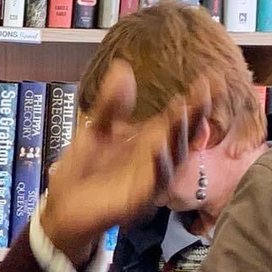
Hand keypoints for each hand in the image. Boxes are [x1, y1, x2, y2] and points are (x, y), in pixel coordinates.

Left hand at [40, 64, 209, 266]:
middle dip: (196, 114)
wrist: (62, 204)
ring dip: (180, 136)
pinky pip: (155, 181)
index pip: (178, 118)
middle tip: (205, 92)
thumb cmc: (81, 169)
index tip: (208, 80)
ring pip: (174, 156)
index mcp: (147, 140)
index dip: (194, 101)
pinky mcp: (140, 198)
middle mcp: (155, 158)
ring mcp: (150, 178)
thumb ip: (111, 103)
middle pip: (183, 134)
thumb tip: (122, 67)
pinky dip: (159, 165)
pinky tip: (158, 147)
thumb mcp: (94, 129)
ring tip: (183, 111)